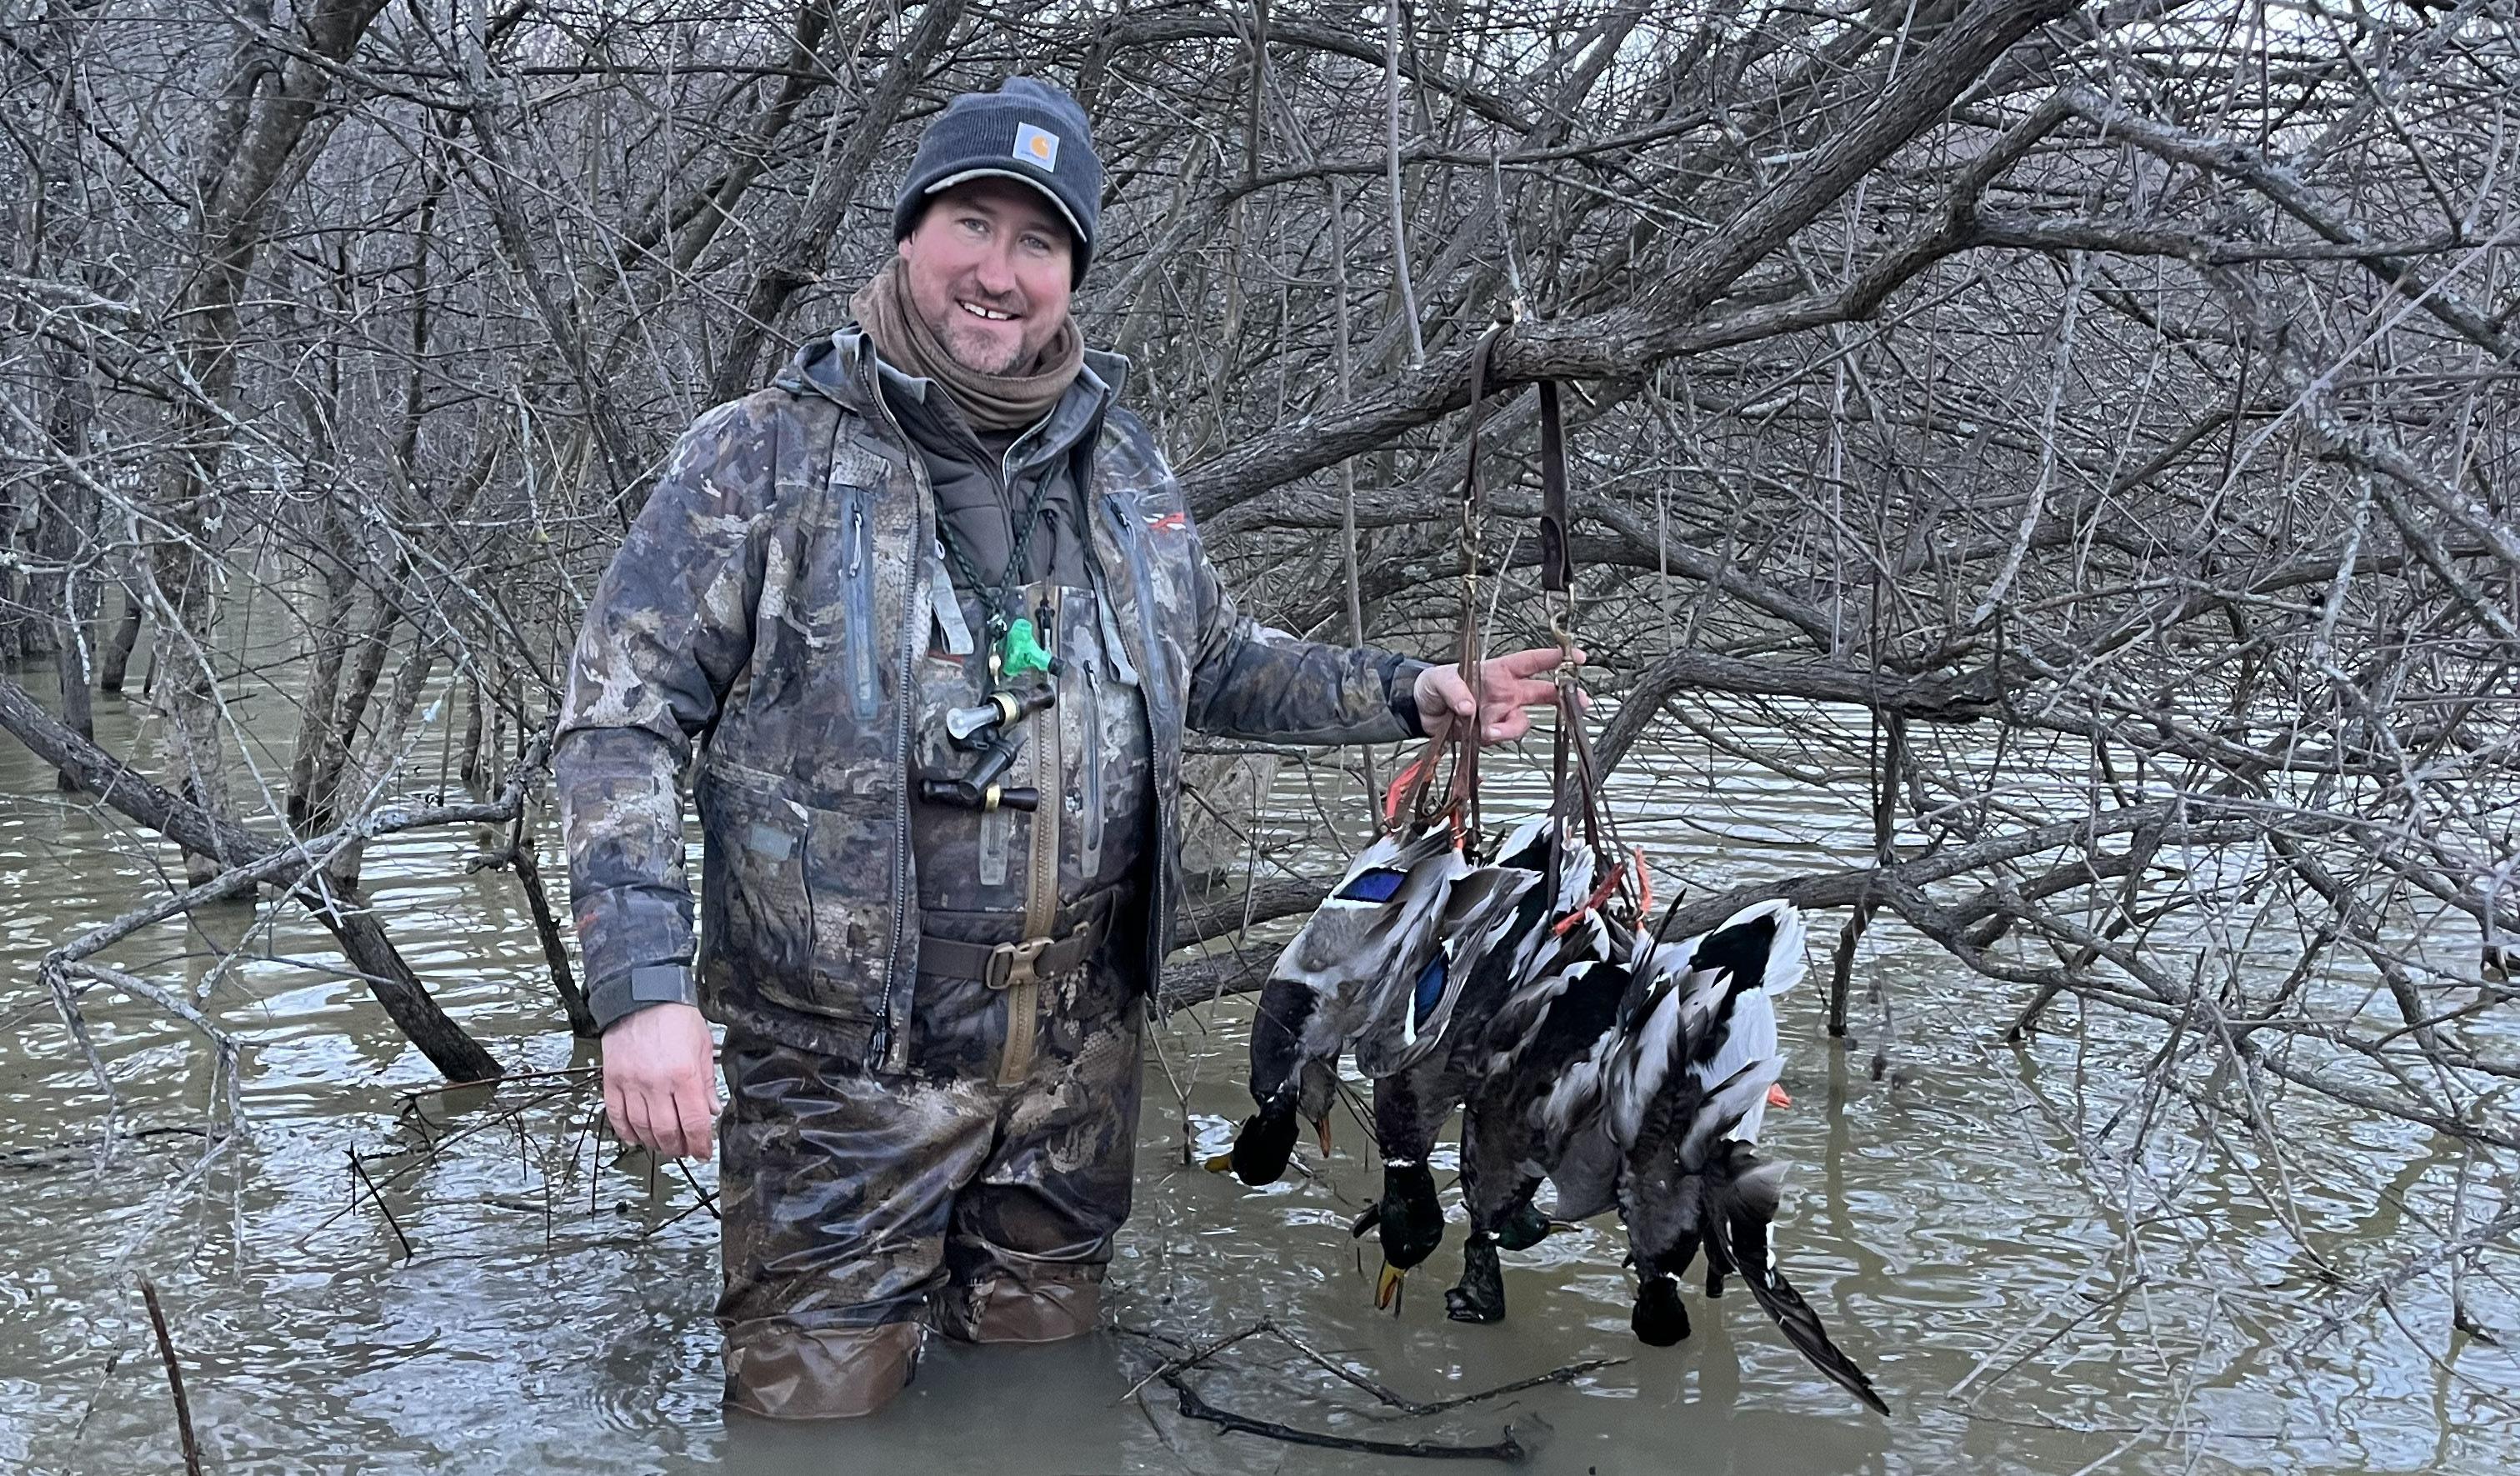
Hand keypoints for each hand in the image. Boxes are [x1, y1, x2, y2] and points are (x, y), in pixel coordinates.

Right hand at [601, 1002, 720, 1159]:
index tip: (703, 1152)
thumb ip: (707, 1082)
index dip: (700, 1144)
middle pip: (667, 1132)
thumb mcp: (703, 1046)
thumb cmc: (675, 1016)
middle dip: (679, 1147)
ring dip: (655, 1143)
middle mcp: (656, 1083)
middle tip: (685, 1150)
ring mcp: (631, 1083)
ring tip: (665, 1144)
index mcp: (684, 1074)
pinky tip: (637, 1136)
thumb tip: (712, 1110)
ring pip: (641, 1129)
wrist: (641, 995)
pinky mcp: (612, 1080)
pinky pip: (616, 1116)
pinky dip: (626, 1131)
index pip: (694, 1123)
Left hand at [1413, 646, 1584, 745]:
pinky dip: (1496, 737)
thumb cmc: (1434, 686)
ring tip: (1491, 730)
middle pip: (1543, 692)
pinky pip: (1504, 736)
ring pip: (1522, 721)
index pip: (1532, 661)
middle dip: (1565, 696)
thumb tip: (1469, 706)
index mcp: (1499, 671)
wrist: (1421, 712)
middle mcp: (1506, 691)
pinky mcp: (1492, 731)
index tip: (1576, 658)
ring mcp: (1501, 712)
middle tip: (1580, 701)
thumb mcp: (1441, 680)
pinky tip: (1483, 734)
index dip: (1555, 658)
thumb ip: (1455, 690)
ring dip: (1512, 728)